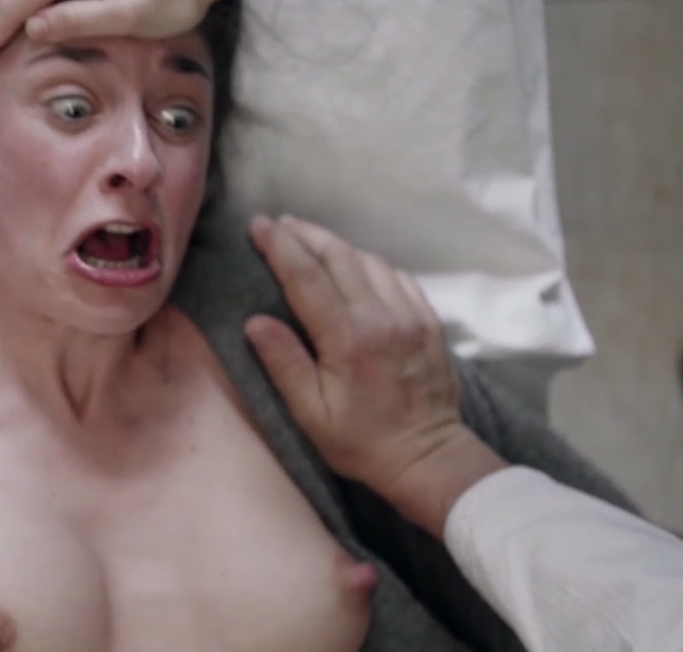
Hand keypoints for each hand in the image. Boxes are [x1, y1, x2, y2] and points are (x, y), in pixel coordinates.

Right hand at [245, 215, 505, 536]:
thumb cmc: (361, 442)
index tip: (258, 225)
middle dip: (304, 234)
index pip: (306, 276)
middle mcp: (380, 317)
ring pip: (368, 260)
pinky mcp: (427, 320)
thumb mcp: (311, 415)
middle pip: (338, 255)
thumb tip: (255, 321)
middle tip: (278, 224)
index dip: (280, 246)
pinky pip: (396, 275)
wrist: (427, 457)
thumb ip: (284, 364)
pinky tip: (355, 265)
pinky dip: (369, 262)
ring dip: (336, 245)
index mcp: (346, 339)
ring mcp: (409, 315)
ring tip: (310, 241)